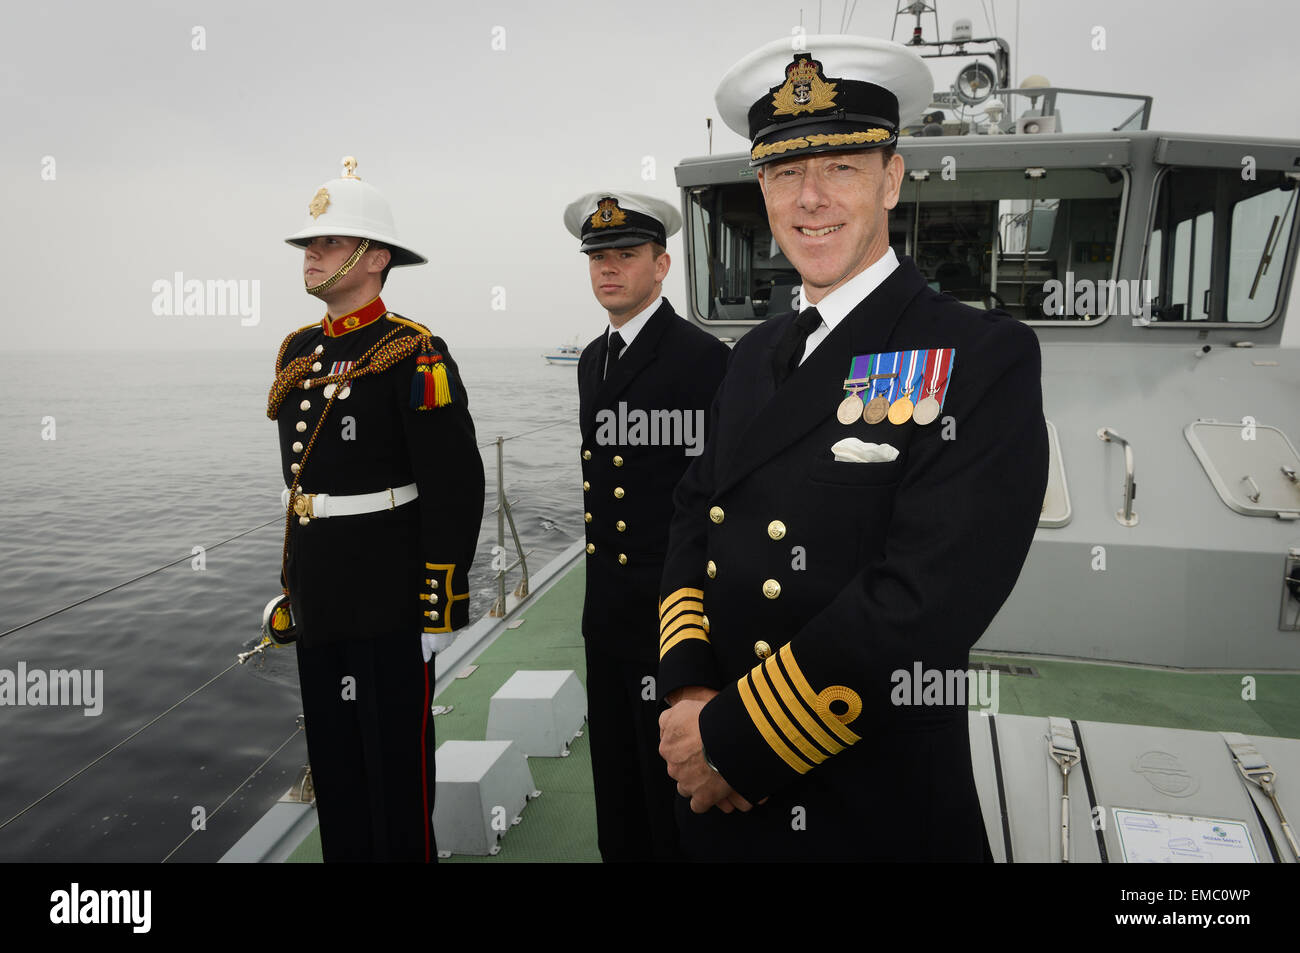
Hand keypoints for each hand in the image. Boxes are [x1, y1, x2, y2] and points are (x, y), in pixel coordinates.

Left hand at [658, 697, 752, 813]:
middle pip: (680, 770)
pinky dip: (707, 800)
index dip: (685, 748)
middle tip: (709, 759)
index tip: (698, 745)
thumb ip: (669, 718)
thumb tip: (666, 725)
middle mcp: (674, 767)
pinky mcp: (703, 797)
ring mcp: (688, 783)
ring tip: (714, 775)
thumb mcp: (681, 708)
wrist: (726, 735)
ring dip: (697, 783)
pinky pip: (699, 805)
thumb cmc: (707, 719)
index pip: (670, 751)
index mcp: (667, 747)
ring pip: (687, 788)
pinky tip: (715, 792)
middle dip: (691, 766)